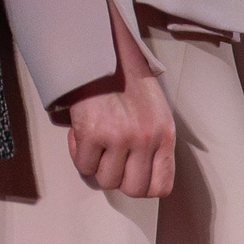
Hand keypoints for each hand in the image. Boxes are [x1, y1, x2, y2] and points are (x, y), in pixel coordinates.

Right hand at [66, 0, 173, 197]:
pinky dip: (78, 154)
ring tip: (95, 144)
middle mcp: (146, 140)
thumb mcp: (157, 114)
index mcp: (165, 136)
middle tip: (109, 161)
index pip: (161, 186)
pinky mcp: (92, 133)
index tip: (130, 175)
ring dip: (96, 166)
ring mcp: (119, 138)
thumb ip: (156, 145)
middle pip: (133, 189)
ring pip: (106, 180)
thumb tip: (145, 177)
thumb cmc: (129, 83)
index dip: (143, 186)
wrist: (102, 53)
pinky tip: (81, 136)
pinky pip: (83, 165)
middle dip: (118, 179)